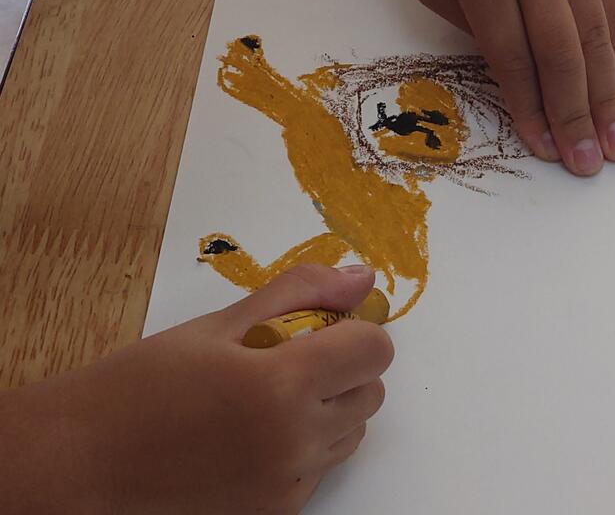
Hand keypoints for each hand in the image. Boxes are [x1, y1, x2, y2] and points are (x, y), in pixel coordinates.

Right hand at [0, 264, 393, 514]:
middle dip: (342, 368)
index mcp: (281, 385)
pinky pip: (320, 468)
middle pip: (371, 391)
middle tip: (287, 359)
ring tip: (267, 398)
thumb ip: (300, 293)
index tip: (323, 328)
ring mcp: (288, 486)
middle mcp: (295, 443)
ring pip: (351, 432)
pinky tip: (253, 436)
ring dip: (328, 408)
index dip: (355, 331)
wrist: (86, 461)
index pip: (375, 350)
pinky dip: (305, 447)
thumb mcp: (220, 323)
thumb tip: (362, 277)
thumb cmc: (145, 382)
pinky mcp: (277, 513)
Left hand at [398, 0, 614, 175]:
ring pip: (595, 35)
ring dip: (607, 97)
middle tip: (591, 164)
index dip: (530, 109)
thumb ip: (465, 21)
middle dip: (576, 117)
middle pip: (561, 54)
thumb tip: (513, 72)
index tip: (545, 149)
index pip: (512, 58)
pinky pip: (613, 4)